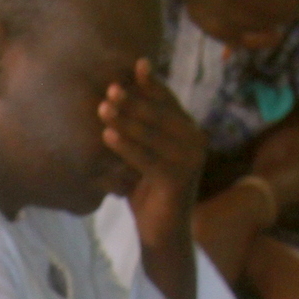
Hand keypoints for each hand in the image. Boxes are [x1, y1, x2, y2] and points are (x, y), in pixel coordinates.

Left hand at [102, 60, 208, 258]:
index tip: (136, 64)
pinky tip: (107, 136)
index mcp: (190, 132)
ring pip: (152, 134)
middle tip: (110, 88)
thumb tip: (115, 94)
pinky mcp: (178, 180)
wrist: (162, 234)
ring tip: (103, 108)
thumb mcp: (143, 154)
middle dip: (134, 100)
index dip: (152, 83)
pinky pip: (146, 158)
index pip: (169, 101)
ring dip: (126, 119)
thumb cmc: (148, 192)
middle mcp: (196, 142)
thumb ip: (139, 129)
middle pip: (160, 114)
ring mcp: (190, 161)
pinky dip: (126, 146)